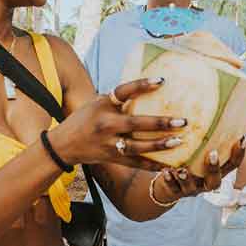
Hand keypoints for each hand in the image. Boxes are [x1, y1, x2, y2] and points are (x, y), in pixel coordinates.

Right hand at [49, 78, 185, 170]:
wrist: (63, 145)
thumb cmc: (84, 119)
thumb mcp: (97, 103)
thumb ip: (117, 99)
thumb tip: (146, 88)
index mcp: (103, 105)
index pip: (124, 92)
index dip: (142, 85)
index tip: (162, 80)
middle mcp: (105, 124)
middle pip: (136, 124)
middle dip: (160, 123)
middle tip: (182, 121)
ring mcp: (108, 144)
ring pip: (137, 147)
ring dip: (159, 145)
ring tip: (179, 142)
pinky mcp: (111, 158)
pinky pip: (135, 163)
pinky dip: (152, 164)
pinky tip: (168, 164)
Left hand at [153, 138, 245, 201]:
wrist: (168, 185)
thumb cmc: (188, 161)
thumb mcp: (199, 152)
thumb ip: (207, 138)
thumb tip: (218, 106)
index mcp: (216, 172)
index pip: (232, 165)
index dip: (239, 154)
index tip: (240, 139)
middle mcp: (205, 182)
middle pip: (215, 181)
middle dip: (214, 168)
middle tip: (212, 154)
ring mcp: (191, 189)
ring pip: (192, 187)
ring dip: (187, 178)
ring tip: (182, 169)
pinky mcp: (174, 192)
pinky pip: (173, 188)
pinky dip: (170, 180)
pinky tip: (166, 171)